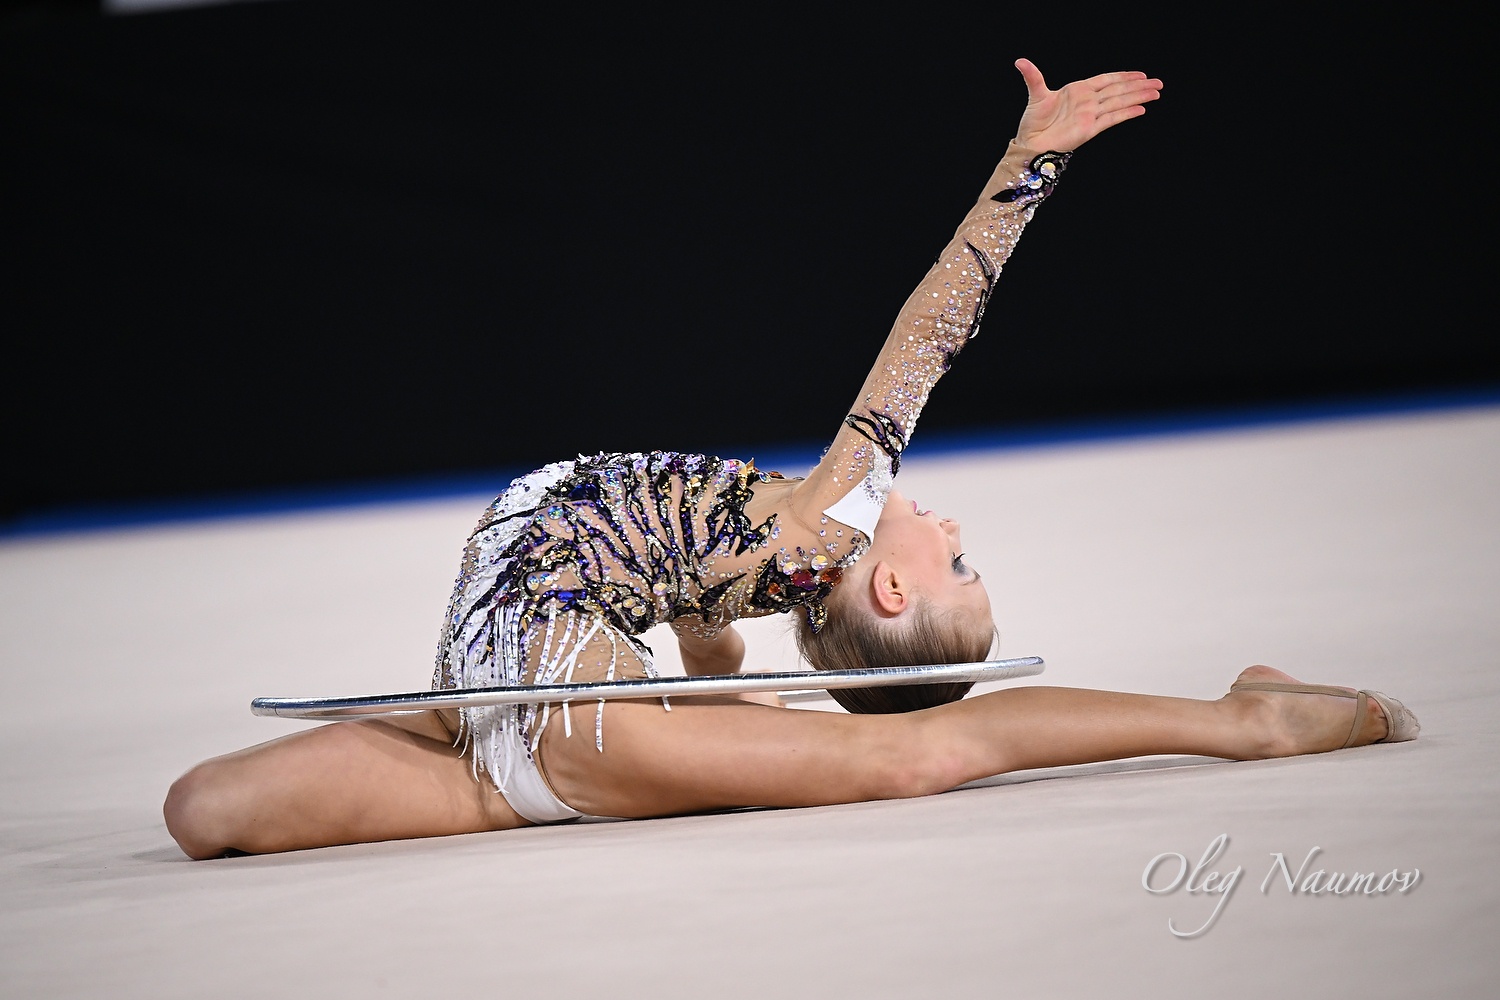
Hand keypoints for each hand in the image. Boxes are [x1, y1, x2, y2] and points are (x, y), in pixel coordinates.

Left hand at [1013, 58, 1162, 151]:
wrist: (1031, 144)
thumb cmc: (1033, 121)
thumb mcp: (1036, 94)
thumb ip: (1033, 76)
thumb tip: (1020, 61)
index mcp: (1079, 90)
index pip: (1106, 79)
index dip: (1124, 76)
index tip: (1141, 74)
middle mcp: (1088, 101)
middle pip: (1118, 90)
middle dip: (1138, 86)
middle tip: (1158, 82)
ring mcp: (1090, 115)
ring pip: (1119, 102)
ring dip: (1138, 97)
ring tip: (1156, 92)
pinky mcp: (1090, 129)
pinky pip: (1111, 119)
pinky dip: (1126, 113)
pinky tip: (1141, 108)